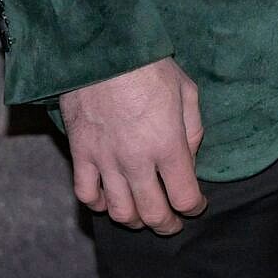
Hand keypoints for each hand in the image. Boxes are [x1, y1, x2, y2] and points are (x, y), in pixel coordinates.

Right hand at [58, 56, 204, 233]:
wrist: (102, 52)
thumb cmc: (149, 67)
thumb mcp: (187, 91)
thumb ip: (193, 129)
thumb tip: (189, 157)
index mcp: (168, 144)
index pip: (184, 196)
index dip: (194, 208)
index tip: (197, 206)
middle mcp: (137, 160)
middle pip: (152, 212)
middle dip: (166, 224)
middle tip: (172, 224)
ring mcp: (105, 161)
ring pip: (119, 211)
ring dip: (134, 220)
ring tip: (143, 216)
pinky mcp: (80, 155)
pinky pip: (86, 194)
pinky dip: (98, 204)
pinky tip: (109, 200)